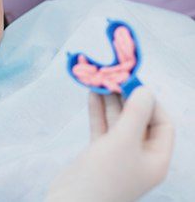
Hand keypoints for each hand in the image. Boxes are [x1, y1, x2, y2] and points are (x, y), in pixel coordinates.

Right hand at [46, 87, 173, 201]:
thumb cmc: (104, 175)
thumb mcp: (124, 141)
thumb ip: (136, 113)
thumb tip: (145, 89)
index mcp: (155, 158)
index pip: (162, 124)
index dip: (151, 103)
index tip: (135, 84)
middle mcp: (139, 155)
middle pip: (139, 120)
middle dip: (128, 99)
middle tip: (116, 78)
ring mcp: (118, 154)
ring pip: (118, 122)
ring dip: (110, 102)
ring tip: (102, 81)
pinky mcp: (98, 153)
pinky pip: (102, 128)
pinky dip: (97, 111)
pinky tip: (92, 95)